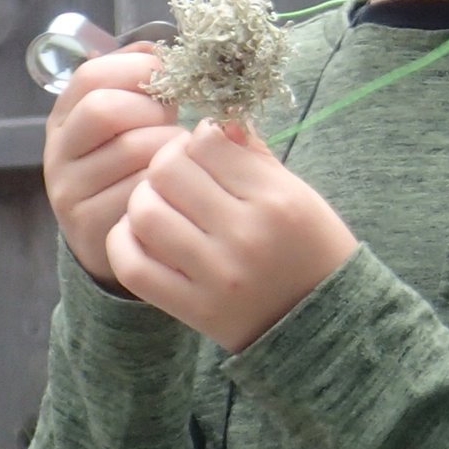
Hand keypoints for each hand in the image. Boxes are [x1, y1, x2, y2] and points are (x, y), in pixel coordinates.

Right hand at [42, 47, 184, 285]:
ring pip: (132, 149)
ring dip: (169, 146)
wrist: (121, 237)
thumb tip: (157, 47)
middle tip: (172, 121)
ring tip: (179, 154)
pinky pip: (141, 191)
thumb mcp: (128, 121)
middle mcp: (58, 152)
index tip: (166, 78)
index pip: (90, 75)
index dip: (136, 68)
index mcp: (65, 117)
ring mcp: (69, 191)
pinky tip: (174, 185)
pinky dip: (167, 183)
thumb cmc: (131, 167)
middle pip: (104, 109)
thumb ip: (138, 81)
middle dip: (151, 109)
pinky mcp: (89, 226)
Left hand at [104, 121, 359, 352]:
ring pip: (145, 213)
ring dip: (144, 200)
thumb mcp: (298, 193)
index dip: (198, 137)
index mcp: (276, 200)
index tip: (204, 149)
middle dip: (166, 163)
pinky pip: (132, 265)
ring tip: (160, 203)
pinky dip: (125, 242)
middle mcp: (245, 235)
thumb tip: (212, 123)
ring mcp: (216, 275)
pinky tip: (141, 234)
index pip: (208, 142)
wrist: (323, 325)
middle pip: (168, 171)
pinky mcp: (193, 308)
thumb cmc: (311, 248)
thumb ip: (254, 155)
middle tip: (177, 174)